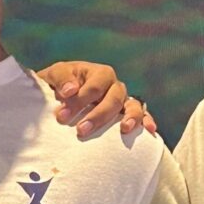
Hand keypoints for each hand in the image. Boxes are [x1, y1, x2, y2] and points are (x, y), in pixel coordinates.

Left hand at [37, 62, 156, 139]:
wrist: (59, 98)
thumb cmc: (57, 85)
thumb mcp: (54, 76)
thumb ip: (61, 78)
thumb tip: (70, 90)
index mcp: (98, 73)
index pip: (94, 86)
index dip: (80, 100)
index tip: (61, 116)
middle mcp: (113, 86)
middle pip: (114, 98)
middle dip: (98, 115)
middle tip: (81, 130)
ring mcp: (122, 100)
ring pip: (132, 105)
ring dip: (130, 117)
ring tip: (124, 129)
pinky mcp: (125, 114)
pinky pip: (141, 115)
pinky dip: (146, 121)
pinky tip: (150, 130)